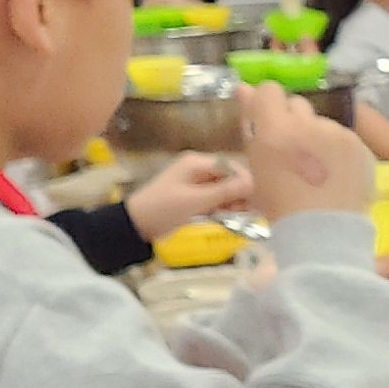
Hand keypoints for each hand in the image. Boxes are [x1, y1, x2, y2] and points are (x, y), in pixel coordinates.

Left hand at [123, 153, 253, 236]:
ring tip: (232, 218)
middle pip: (230, 177)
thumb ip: (224, 191)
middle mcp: (198, 168)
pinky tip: (223, 218)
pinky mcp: (194, 196)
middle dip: (238, 194)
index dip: (244, 183)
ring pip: (224, 189)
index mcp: (196, 163)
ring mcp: (195, 182)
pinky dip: (222, 207)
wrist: (135, 225)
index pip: (231, 166)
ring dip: (231, 203)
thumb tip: (252, 184)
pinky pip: (215, 198)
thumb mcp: (195, 201)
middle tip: (241, 214)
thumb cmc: (163, 209)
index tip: (251, 203)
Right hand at [239, 83, 372, 221]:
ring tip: (317, 171)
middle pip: (297, 104)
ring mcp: (338, 134)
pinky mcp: (360, 146)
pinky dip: (339, 153)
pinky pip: (344, 139)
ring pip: (322, 123)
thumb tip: (244, 87)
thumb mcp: (257, 167)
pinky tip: (336, 176)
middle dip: (293, 122)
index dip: (267, 105)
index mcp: (276, 130)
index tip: (268, 123)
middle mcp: (308, 125)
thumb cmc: (280, 206)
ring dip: (317, 138)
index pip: (270, 91)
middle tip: (293, 152)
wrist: (323, 234)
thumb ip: (251, 125)